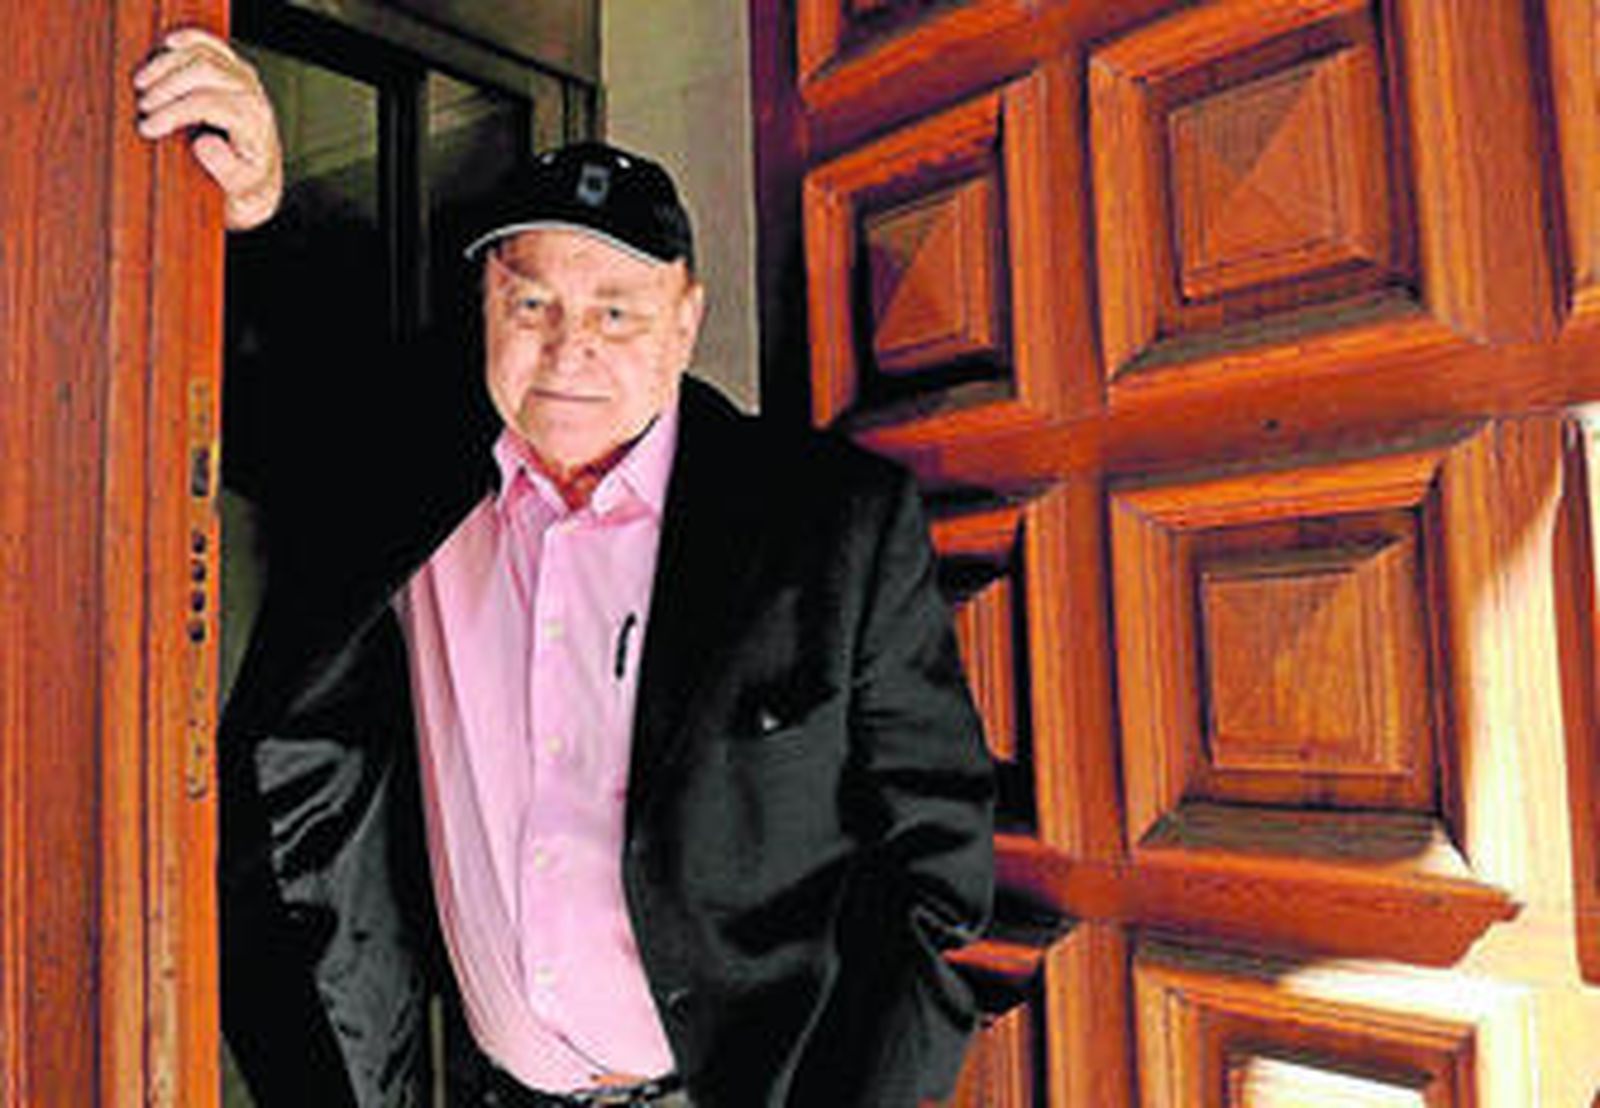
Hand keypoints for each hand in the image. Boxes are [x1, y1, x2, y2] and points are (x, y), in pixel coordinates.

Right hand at [135, 28, 283, 230]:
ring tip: (141, 85)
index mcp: (252, 120)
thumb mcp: (239, 187)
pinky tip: (168, 44)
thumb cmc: (246, 182)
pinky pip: (211, 45)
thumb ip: (224, 168)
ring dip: (166, 64)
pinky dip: (188, 39)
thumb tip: (204, 143)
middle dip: (166, 86)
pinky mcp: (234, 69)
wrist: (260, 175)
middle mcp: (251, 93)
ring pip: (202, 54)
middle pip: (203, 71)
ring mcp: (243, 78)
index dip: (173, 113)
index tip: (147, 127)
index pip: (208, 104)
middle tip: (141, 105)